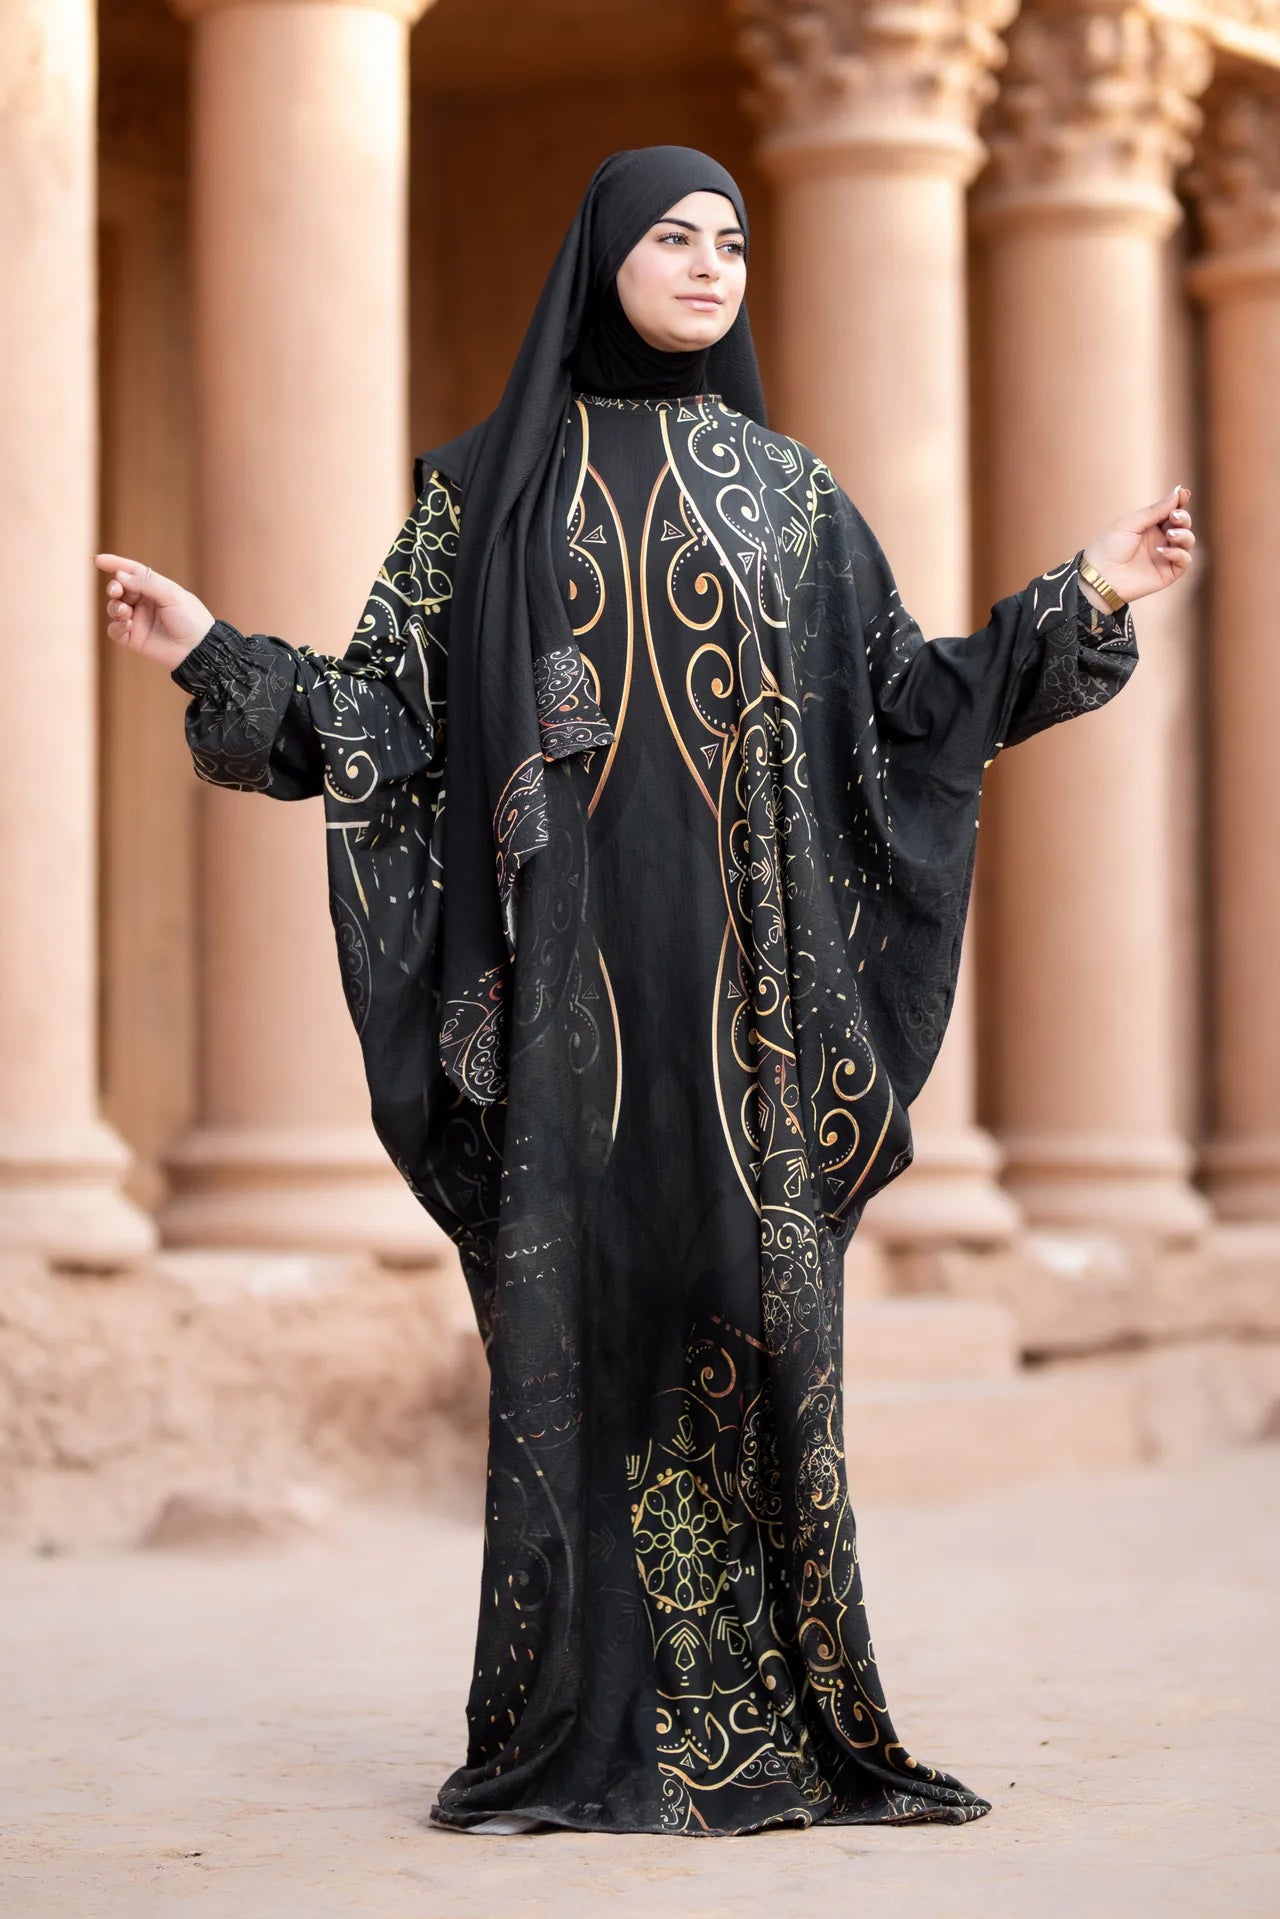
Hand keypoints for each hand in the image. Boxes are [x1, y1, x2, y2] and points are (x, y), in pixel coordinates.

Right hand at [93, 553, 215, 671]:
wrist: (198, 649)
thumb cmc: (190, 619)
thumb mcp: (171, 595)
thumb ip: (146, 583)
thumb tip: (119, 576)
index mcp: (154, 588)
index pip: (131, 572)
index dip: (114, 564)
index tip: (97, 560)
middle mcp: (143, 602)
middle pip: (119, 589)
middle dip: (114, 587)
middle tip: (116, 590)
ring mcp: (137, 620)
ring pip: (113, 608)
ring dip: (114, 607)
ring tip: (125, 611)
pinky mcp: (132, 638)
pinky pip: (114, 630)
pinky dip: (116, 626)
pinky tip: (127, 625)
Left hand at [1081, 485, 1195, 606]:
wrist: (1099, 576)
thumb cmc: (1108, 547)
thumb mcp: (1131, 523)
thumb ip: (1156, 510)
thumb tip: (1178, 491)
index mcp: (1149, 525)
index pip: (1171, 510)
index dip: (1180, 501)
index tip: (1184, 494)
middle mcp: (1159, 539)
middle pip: (1183, 524)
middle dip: (1183, 517)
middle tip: (1174, 517)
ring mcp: (1164, 556)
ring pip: (1187, 540)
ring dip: (1183, 534)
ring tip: (1170, 534)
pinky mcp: (1168, 573)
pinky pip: (1184, 560)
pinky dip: (1178, 553)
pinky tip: (1163, 551)